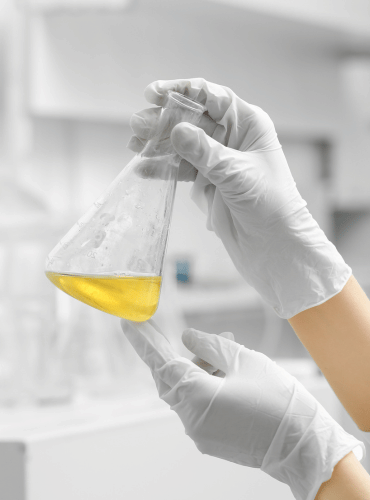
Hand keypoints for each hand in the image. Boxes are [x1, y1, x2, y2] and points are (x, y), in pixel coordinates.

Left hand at [121, 319, 363, 499]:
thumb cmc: (279, 402)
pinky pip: (198, 404)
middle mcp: (191, 418)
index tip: (129, 323)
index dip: (144, 340)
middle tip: (199, 337)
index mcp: (197, 397)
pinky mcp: (210, 438)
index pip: (161, 362)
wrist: (304, 447)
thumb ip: (210, 346)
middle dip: (184, 354)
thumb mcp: (245, 361)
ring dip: (202, 368)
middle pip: (173, 377)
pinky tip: (228, 372)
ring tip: (228, 348)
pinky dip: (207, 384)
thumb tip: (186, 337)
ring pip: (187, 389)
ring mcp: (199, 432)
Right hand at [128, 78, 350, 318]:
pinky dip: (164, 169)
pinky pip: (182, 170)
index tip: (155, 93)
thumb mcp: (237, 175)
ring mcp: (219, 160)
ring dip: (159, 145)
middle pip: (192, 120)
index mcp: (248, 125)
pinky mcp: (209, 182)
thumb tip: (176, 131)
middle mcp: (232, 138)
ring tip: (134, 144)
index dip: (183, 91)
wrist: (275, 246)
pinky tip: (144, 169)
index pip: (212, 97)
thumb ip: (206, 153)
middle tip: (137, 124)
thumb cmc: (271, 205)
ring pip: (183, 145)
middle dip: (164, 121)